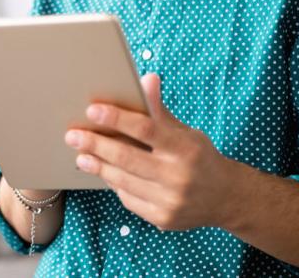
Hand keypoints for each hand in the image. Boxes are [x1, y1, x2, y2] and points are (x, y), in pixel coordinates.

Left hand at [63, 73, 235, 231]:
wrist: (226, 198)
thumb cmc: (200, 158)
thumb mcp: (186, 132)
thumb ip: (160, 111)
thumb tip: (146, 78)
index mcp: (185, 148)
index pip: (146, 129)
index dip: (117, 118)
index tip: (92, 110)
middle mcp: (178, 176)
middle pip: (127, 158)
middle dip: (96, 145)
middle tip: (73, 135)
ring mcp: (170, 201)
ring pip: (123, 180)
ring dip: (97, 166)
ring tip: (81, 155)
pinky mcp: (162, 219)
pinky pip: (128, 199)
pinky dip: (114, 184)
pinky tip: (104, 173)